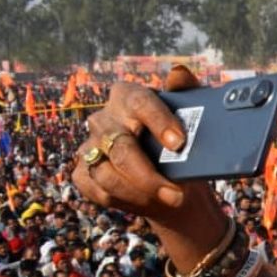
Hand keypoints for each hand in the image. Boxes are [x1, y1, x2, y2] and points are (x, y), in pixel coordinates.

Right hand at [72, 67, 210, 222]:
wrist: (174, 183)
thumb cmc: (183, 148)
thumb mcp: (193, 122)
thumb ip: (188, 94)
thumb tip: (178, 73)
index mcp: (128, 97)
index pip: (139, 102)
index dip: (158, 121)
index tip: (179, 143)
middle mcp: (104, 119)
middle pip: (120, 146)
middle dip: (149, 175)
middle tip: (177, 194)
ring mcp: (90, 146)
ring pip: (106, 172)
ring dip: (140, 192)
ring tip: (171, 200)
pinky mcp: (82, 172)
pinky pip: (97, 190)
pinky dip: (124, 201)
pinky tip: (147, 203)